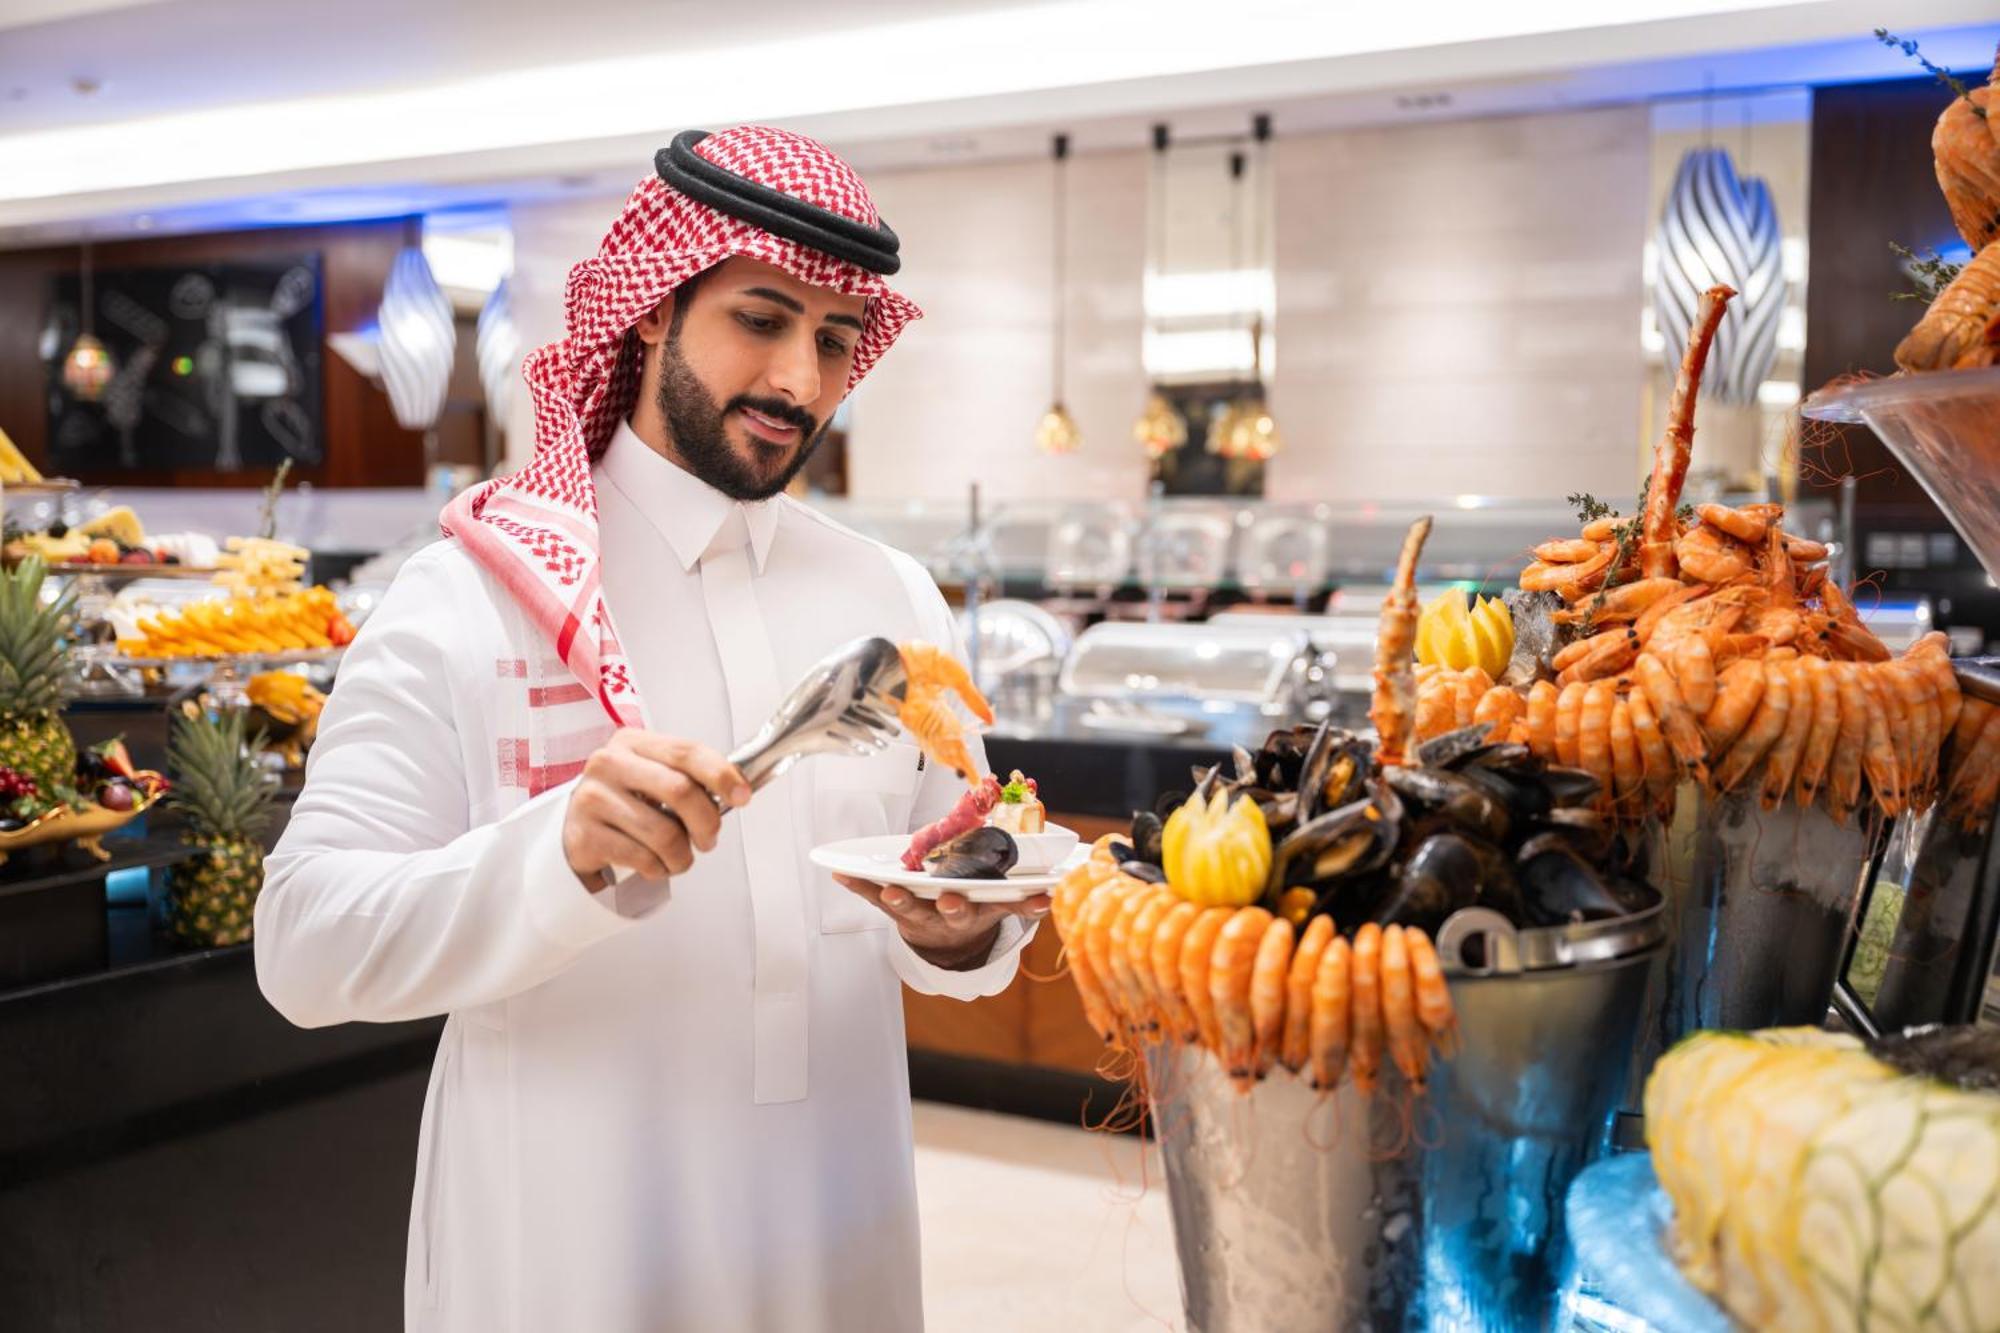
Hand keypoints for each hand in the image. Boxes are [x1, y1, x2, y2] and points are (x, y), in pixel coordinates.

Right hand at [563, 730, 750, 886]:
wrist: (575, 830)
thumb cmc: (627, 802)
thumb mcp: (656, 778)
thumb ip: (691, 777)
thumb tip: (739, 790)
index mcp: (632, 742)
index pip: (686, 751)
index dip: (721, 774)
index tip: (742, 796)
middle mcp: (608, 764)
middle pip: (680, 790)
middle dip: (706, 822)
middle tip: (708, 839)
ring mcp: (592, 799)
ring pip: (664, 833)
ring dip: (682, 855)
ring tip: (678, 857)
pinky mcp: (584, 836)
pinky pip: (643, 858)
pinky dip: (659, 869)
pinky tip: (654, 864)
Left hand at [833, 876, 1049, 970]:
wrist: (942, 943)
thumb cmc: (972, 909)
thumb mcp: (997, 907)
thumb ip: (1022, 901)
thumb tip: (1051, 891)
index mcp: (981, 911)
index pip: (1004, 908)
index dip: (1022, 905)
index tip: (1041, 897)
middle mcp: (951, 916)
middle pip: (955, 912)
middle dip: (953, 906)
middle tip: (952, 898)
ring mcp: (921, 915)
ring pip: (912, 908)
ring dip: (902, 898)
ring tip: (891, 889)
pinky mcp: (895, 911)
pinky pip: (874, 900)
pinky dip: (858, 886)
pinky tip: (840, 873)